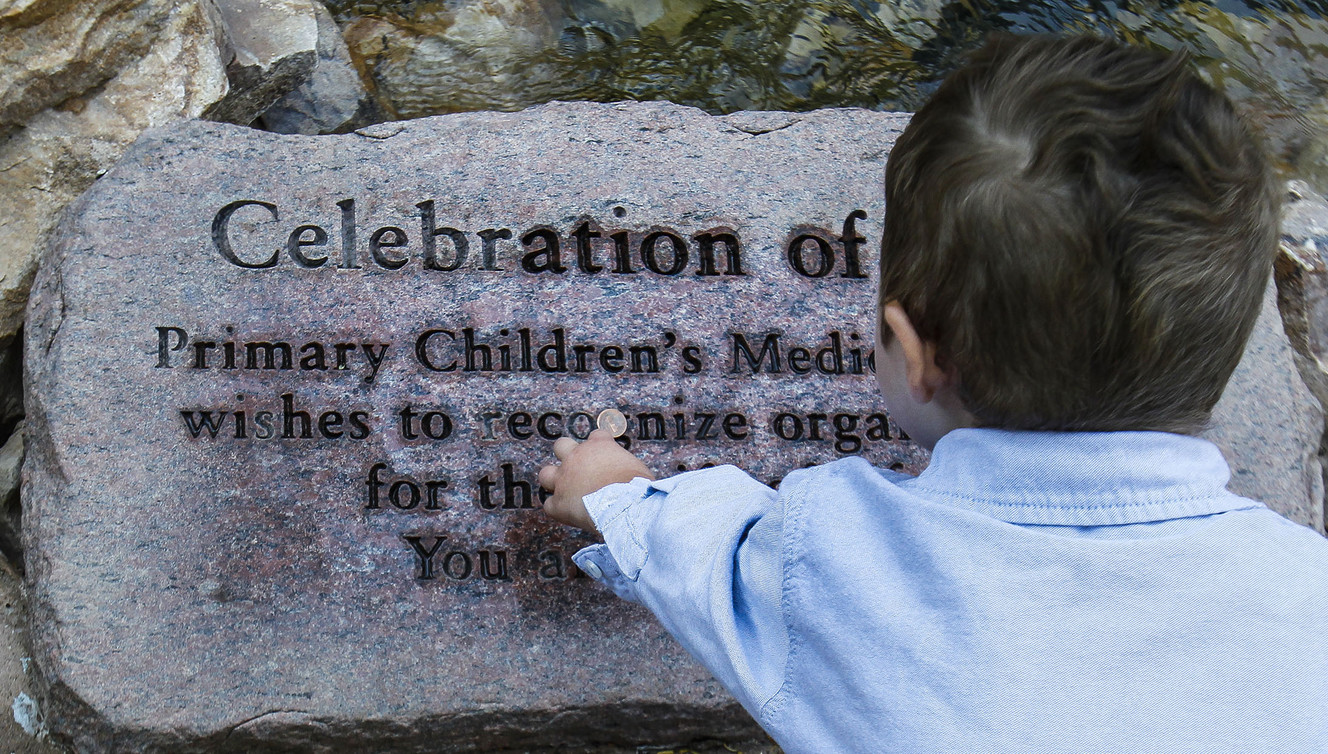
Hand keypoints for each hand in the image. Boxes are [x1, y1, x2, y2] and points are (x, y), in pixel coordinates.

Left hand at [538, 430, 654, 531]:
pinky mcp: (559, 503)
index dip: (598, 447)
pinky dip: (558, 510)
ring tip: (565, 492)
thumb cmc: (637, 486)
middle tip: (577, 470)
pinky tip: (569, 515)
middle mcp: (577, 457)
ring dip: (554, 482)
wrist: (625, 504)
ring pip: (546, 474)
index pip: (596, 436)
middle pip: (561, 445)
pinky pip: (549, 505)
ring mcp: (564, 479)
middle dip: (566, 456)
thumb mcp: (637, 468)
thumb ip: (625, 467)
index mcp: (599, 445)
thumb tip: (631, 478)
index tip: (603, 457)